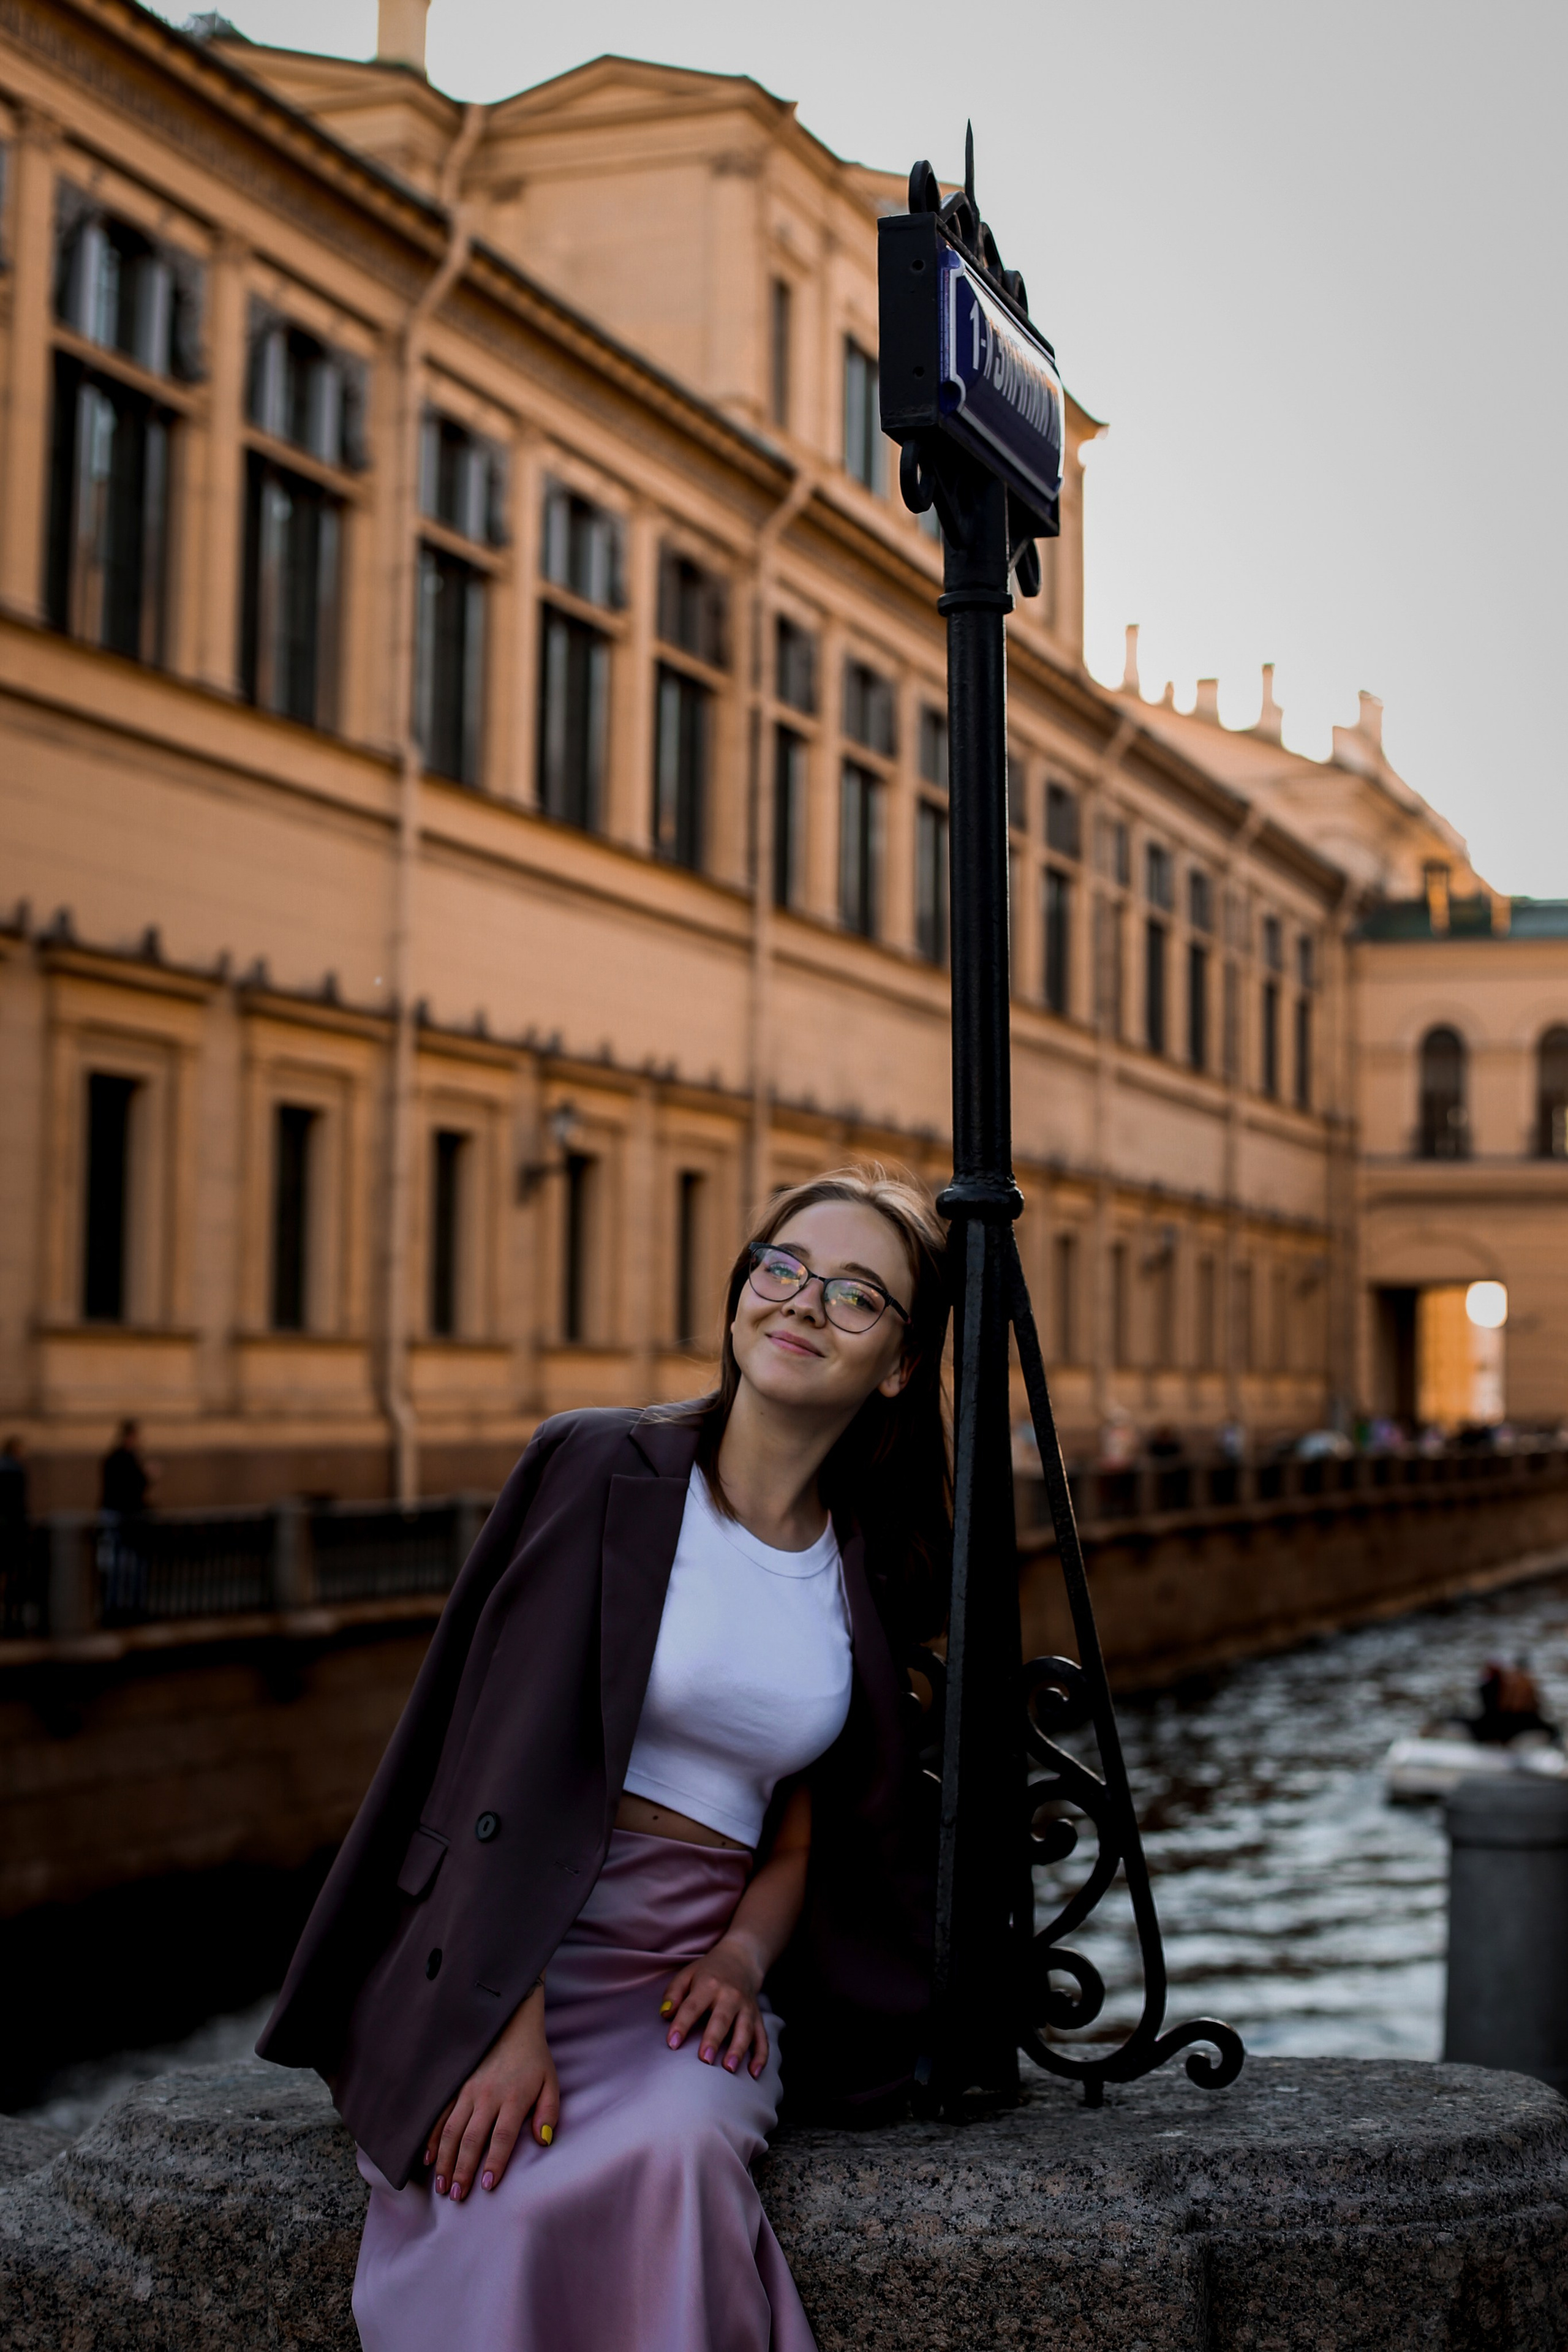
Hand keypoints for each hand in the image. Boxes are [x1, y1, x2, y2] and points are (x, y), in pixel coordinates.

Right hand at [425, 1981, 557, 2200]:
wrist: (511, 2025)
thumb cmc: (534, 2060)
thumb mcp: (551, 2083)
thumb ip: (549, 2112)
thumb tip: (544, 2140)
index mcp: (513, 2098)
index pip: (502, 2137)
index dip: (494, 2162)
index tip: (487, 2186)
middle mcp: (487, 2096)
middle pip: (472, 2139)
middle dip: (463, 2170)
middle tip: (456, 2196)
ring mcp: (468, 2091)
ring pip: (452, 2130)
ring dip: (445, 2159)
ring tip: (441, 2185)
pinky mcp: (457, 2086)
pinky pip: (441, 2115)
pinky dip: (433, 2137)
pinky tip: (428, 2157)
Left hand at [660, 1934, 769, 2079]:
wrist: (741, 1959)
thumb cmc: (708, 1972)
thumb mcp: (687, 1974)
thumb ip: (674, 1993)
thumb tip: (665, 2014)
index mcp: (708, 1985)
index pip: (693, 2006)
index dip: (682, 2024)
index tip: (672, 2043)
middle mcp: (730, 1995)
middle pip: (722, 2019)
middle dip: (714, 2039)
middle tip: (704, 2060)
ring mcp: (746, 2007)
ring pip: (744, 2029)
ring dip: (738, 2049)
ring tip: (729, 2069)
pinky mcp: (758, 2017)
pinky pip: (762, 2037)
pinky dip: (761, 2055)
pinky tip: (754, 2073)